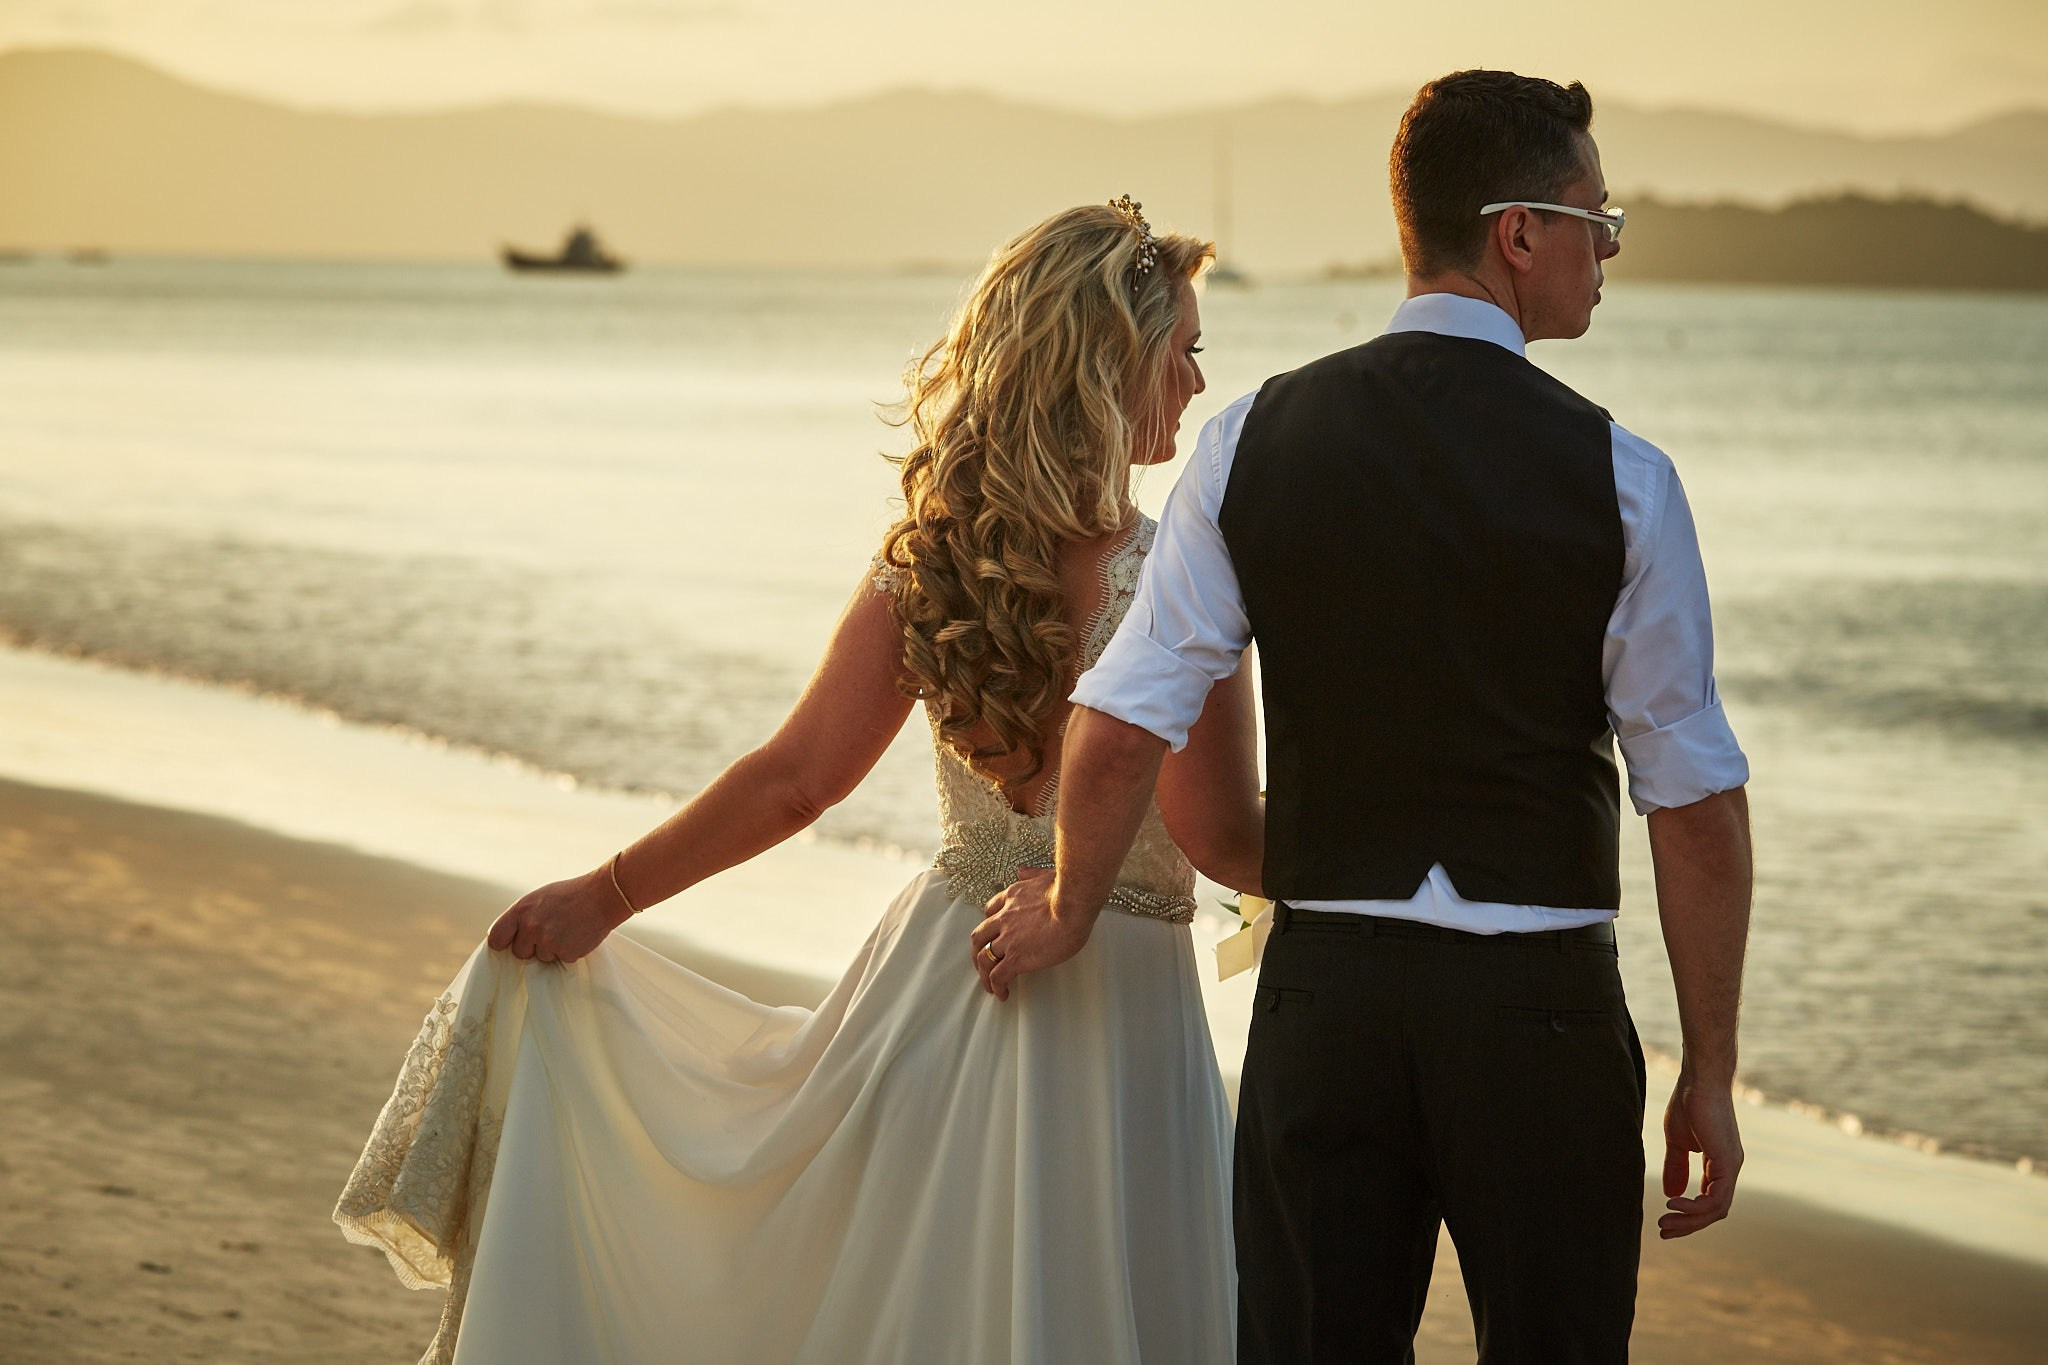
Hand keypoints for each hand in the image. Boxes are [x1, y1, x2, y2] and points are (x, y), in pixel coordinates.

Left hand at [487, 867, 627, 964]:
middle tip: (549, 932)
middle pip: (519, 952)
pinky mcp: (566, 953)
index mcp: (521, 910)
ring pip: (542, 958)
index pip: (496, 937)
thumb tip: (510, 937)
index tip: (509, 944)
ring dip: (553, 949)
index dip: (503, 943)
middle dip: (532, 947)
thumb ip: (523, 916)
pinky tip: (577, 935)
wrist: (603, 896)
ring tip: (567, 930)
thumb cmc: (571, 895)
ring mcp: (549, 941)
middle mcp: (532, 927)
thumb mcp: (540, 898)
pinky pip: (561, 959)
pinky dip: (568, 951)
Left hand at [970, 867, 1097, 1000]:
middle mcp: (1004, 918)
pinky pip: (998, 975)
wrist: (1073, 904)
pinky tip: (1002, 994)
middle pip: (979, 937)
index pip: (990, 910)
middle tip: (982, 962)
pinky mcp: (1016, 957)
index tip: (994, 933)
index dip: (990, 923)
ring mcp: (1008, 939)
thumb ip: (1032, 874)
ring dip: (984, 973)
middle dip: (977, 951)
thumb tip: (1022, 870)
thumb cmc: (1067, 890)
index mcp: (1012, 897)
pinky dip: (996, 986)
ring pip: (984, 958)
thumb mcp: (1045, 874)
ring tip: (990, 985)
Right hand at [1658, 1074, 1743, 1237]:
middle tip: (1664, 1231)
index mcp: (1719, 1164)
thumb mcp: (1677, 1141)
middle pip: (1714, 1211)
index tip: (1665, 1220)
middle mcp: (1729, 1168)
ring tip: (1665, 1221)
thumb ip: (1676, 1166)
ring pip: (1716, 1209)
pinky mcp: (1727, 1162)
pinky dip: (1695, 1206)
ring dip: (1690, 1220)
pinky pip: (1716, 1198)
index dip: (1689, 1215)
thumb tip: (1671, 1193)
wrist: (1700, 1079)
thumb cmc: (1688, 1102)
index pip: (1709, 1200)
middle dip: (1688, 1225)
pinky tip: (1674, 1203)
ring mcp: (1730, 1166)